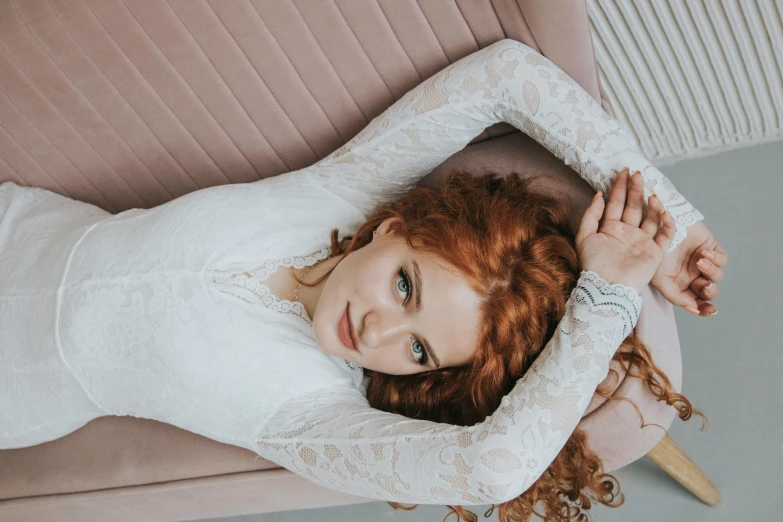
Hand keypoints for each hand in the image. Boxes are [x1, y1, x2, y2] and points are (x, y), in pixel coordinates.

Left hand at [576, 168, 674, 293]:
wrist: (607, 287)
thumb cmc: (593, 265)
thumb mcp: (584, 236)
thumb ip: (591, 214)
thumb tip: (598, 194)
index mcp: (610, 229)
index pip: (616, 203)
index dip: (619, 188)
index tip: (623, 172)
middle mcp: (627, 233)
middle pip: (633, 207)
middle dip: (635, 190)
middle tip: (638, 173)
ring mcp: (642, 242)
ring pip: (651, 218)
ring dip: (652, 205)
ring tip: (651, 193)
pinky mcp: (654, 252)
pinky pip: (665, 235)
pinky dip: (667, 223)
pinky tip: (664, 211)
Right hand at [650, 220, 727, 316]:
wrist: (658, 225)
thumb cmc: (654, 251)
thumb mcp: (658, 278)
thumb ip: (675, 296)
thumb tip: (694, 307)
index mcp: (679, 285)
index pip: (696, 302)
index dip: (705, 309)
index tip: (710, 310)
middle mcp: (691, 276)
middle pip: (709, 292)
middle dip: (709, 292)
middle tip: (705, 285)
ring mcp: (701, 262)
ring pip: (717, 276)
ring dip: (711, 272)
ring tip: (700, 262)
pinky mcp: (710, 248)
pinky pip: (721, 260)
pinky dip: (715, 260)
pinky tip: (704, 254)